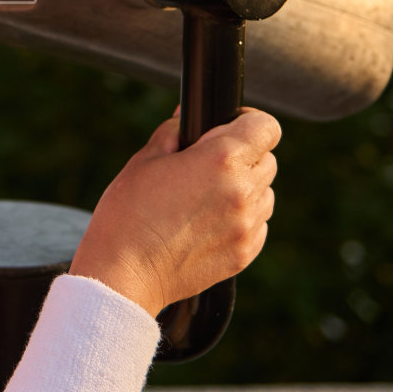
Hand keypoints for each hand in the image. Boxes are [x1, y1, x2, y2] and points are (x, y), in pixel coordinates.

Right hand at [70, 107, 279, 315]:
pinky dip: (241, 218)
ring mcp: (247, 226)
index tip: (230, 127)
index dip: (248, 121)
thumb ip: (173, 132)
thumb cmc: (128, 214)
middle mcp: (242, 191)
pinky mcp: (244, 253)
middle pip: (268, 159)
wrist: (124, 273)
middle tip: (209, 164)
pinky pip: (258, 225)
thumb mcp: (145, 161)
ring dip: (245, 188)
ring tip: (207, 197)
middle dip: (244, 155)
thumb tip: (187, 118)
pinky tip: (208, 222)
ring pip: (265, 193)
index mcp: (221, 159)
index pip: (266, 127)